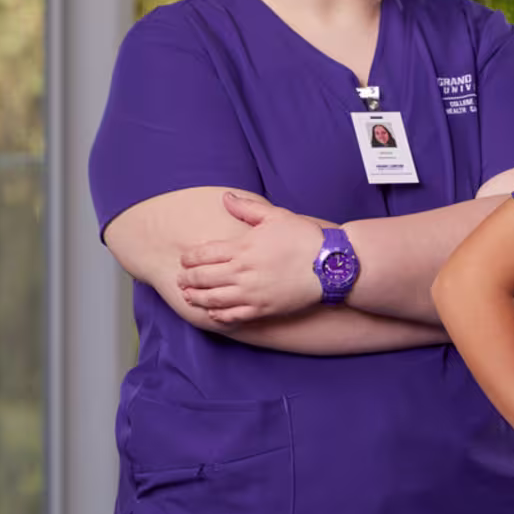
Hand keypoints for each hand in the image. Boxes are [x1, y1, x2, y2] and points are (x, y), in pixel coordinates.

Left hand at [175, 192, 325, 323]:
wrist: (332, 265)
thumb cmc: (306, 238)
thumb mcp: (276, 216)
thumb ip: (247, 208)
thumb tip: (225, 197)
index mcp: (242, 248)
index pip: (203, 254)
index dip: (188, 258)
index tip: (184, 260)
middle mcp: (242, 272)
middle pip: (202, 278)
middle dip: (187, 279)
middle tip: (181, 279)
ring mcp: (252, 293)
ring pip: (212, 299)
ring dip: (196, 298)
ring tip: (189, 296)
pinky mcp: (263, 309)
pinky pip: (233, 316)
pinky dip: (218, 316)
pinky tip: (213, 313)